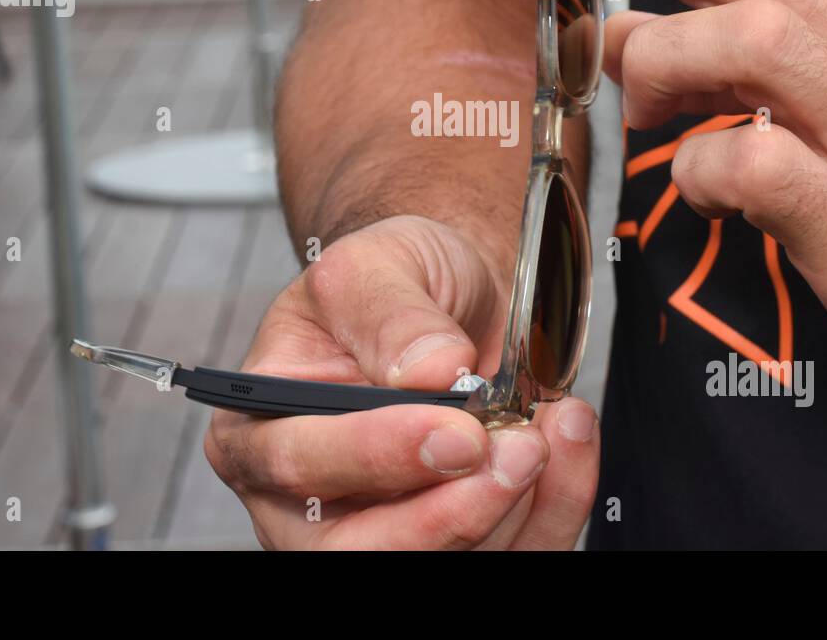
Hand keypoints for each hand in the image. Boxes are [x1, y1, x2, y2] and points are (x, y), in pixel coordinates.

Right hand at [203, 216, 600, 548]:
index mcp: (260, 427)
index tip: (456, 429)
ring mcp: (378, 531)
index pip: (299, 463)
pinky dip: (553, 509)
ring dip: (514, 508)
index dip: (377, 455)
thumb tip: (427, 371)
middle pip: (361, 551)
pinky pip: (509, 554)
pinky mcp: (449, 542)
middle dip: (450, 513)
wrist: (445, 300)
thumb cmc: (389, 286)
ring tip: (549, 428)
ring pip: (442, 563)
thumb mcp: (376, 263)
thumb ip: (389, 311)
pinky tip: (566, 445)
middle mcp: (306, 501)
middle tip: (516, 451)